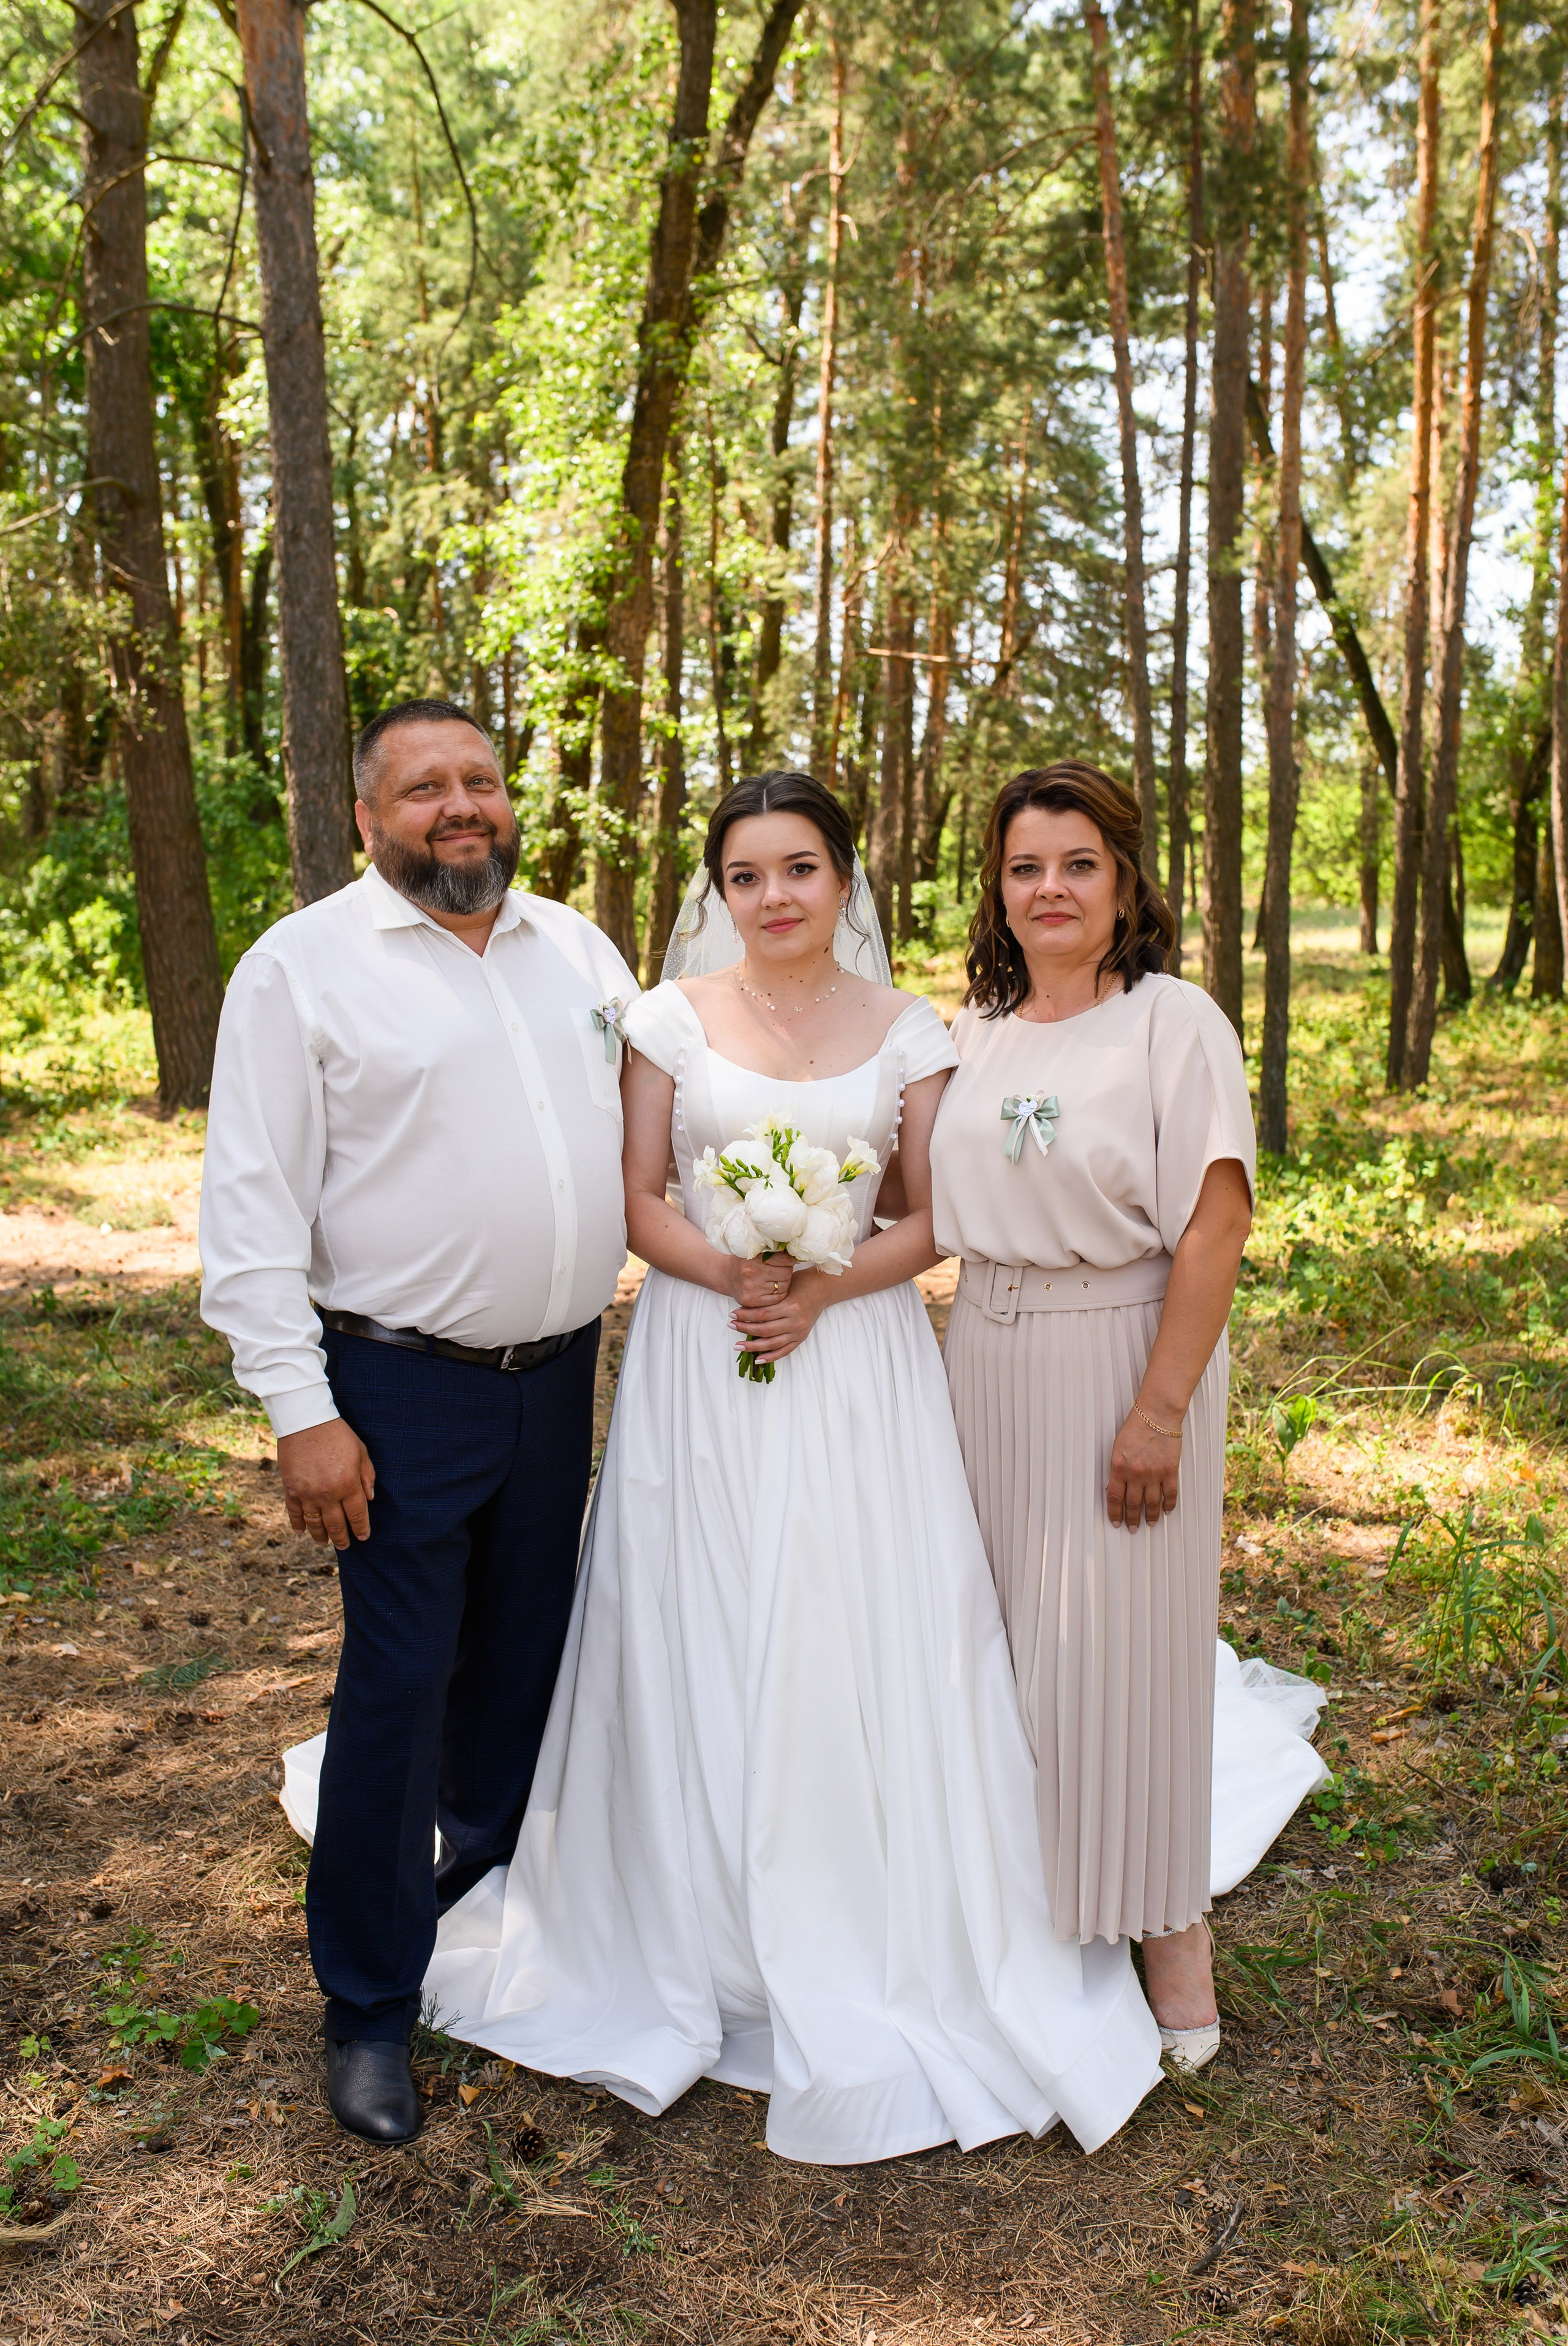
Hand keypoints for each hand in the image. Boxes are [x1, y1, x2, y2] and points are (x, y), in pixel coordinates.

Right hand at [277, 1418, 375, 1550]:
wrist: (306, 1422)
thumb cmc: (337, 1434)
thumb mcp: (360, 1451)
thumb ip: (367, 1476)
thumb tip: (370, 1498)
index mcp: (348, 1484)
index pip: (357, 1514)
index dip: (361, 1528)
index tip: (364, 1537)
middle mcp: (328, 1494)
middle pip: (336, 1524)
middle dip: (342, 1538)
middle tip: (345, 1546)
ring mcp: (307, 1494)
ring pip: (315, 1523)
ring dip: (321, 1536)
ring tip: (325, 1542)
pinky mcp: (290, 1490)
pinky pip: (294, 1513)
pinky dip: (298, 1524)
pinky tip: (302, 1531)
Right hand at [725, 1252, 794, 1310]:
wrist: (726, 1276)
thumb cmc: (744, 1262)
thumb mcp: (755, 1252)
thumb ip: (771, 1251)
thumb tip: (794, 1251)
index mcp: (753, 1258)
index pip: (783, 1260)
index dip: (790, 1260)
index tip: (791, 1260)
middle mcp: (751, 1273)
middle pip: (785, 1273)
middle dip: (787, 1271)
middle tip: (783, 1269)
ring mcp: (751, 1289)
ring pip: (783, 1286)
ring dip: (784, 1283)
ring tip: (778, 1278)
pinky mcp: (752, 1301)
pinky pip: (777, 1298)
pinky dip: (779, 1293)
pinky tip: (774, 1288)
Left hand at [731, 1267, 829, 1365]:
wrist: (823, 1289)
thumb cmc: (802, 1283)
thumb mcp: (784, 1286)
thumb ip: (768, 1297)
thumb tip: (744, 1307)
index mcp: (790, 1306)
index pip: (762, 1314)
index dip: (745, 1315)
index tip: (733, 1313)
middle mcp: (795, 1322)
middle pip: (764, 1329)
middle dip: (745, 1328)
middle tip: (731, 1325)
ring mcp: (799, 1332)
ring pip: (772, 1343)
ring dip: (753, 1345)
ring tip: (738, 1345)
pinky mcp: (801, 1338)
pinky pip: (784, 1351)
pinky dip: (771, 1356)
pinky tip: (757, 1358)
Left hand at [1106, 1407, 1180, 1530]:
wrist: (1156, 1415)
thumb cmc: (1135, 1427)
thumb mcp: (1117, 1448)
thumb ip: (1116, 1469)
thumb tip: (1114, 1487)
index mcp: (1119, 1468)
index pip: (1114, 1497)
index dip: (1114, 1513)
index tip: (1116, 1522)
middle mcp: (1135, 1474)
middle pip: (1133, 1504)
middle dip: (1132, 1519)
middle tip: (1132, 1528)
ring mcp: (1154, 1474)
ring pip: (1152, 1503)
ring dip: (1151, 1516)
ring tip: (1150, 1524)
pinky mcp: (1170, 1471)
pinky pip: (1170, 1494)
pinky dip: (1169, 1505)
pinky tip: (1167, 1511)